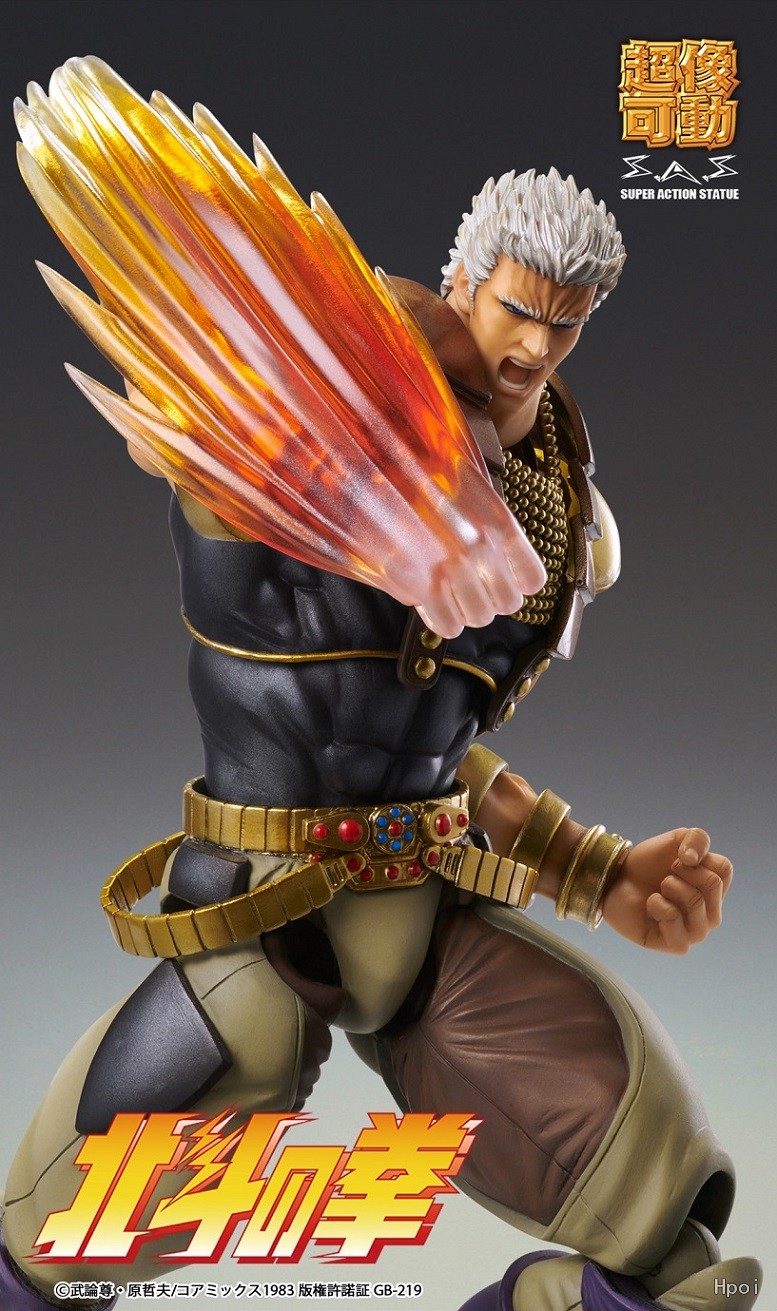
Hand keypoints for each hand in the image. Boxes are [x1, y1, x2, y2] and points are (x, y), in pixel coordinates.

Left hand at [602, 828, 732, 953]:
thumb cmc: (649, 865)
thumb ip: (697, 838)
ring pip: (695, 901)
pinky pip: (672, 917)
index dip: (697, 857)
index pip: (724, 869)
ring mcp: (696, 932)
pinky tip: (651, 905)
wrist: (617, 880)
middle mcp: (711, 914)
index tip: (679, 860)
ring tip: (659, 890)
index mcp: (715, 891)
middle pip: (711, 884)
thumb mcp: (676, 840)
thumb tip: (693, 859)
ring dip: (669, 886)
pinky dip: (656, 904)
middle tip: (666, 876)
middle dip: (681, 871)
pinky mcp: (676, 944)